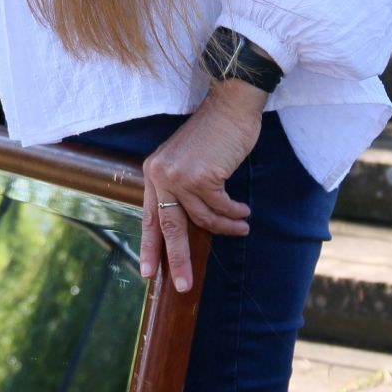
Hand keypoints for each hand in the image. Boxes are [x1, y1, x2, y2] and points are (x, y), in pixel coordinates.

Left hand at [139, 80, 265, 291]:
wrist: (230, 106)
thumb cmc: (213, 134)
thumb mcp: (187, 161)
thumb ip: (181, 188)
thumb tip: (187, 225)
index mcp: (153, 172)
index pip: (150, 217)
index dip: (150, 246)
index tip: (148, 272)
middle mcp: (160, 174)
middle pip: (170, 228)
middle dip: (178, 259)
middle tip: (184, 285)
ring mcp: (179, 176)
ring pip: (203, 219)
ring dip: (225, 226)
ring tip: (241, 226)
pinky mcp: (202, 177)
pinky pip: (220, 208)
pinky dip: (234, 213)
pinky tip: (243, 212)